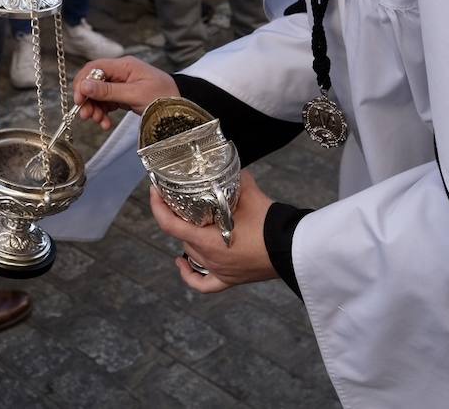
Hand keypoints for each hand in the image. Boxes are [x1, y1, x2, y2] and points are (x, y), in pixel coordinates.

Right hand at [72, 57, 177, 128]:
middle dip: (87, 99)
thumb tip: (84, 86)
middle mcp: (120, 72)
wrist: (181, 109)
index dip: (83, 83)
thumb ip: (108, 91)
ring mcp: (121, 84)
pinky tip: (105, 123)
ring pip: (98, 94)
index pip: (94, 68)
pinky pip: (106, 102)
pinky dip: (103, 113)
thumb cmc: (163, 97)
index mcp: (124, 65)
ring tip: (99, 122)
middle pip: (93, 82)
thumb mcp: (135, 95)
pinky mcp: (123, 95)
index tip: (79, 101)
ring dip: (94, 108)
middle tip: (86, 116)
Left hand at [151, 171, 279, 292]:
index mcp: (207, 240)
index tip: (155, 192)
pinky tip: (182, 263)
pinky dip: (189, 275)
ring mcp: (219, 271)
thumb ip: (234, 179)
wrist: (293, 248)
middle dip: (177, 218)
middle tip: (179, 199)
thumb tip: (226, 165)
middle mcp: (209, 258)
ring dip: (186, 238)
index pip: (169, 225)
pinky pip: (203, 283)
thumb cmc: (269, 224)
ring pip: (191, 254)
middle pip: (181, 237)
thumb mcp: (249, 194)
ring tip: (187, 222)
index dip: (158, 207)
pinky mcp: (231, 279)